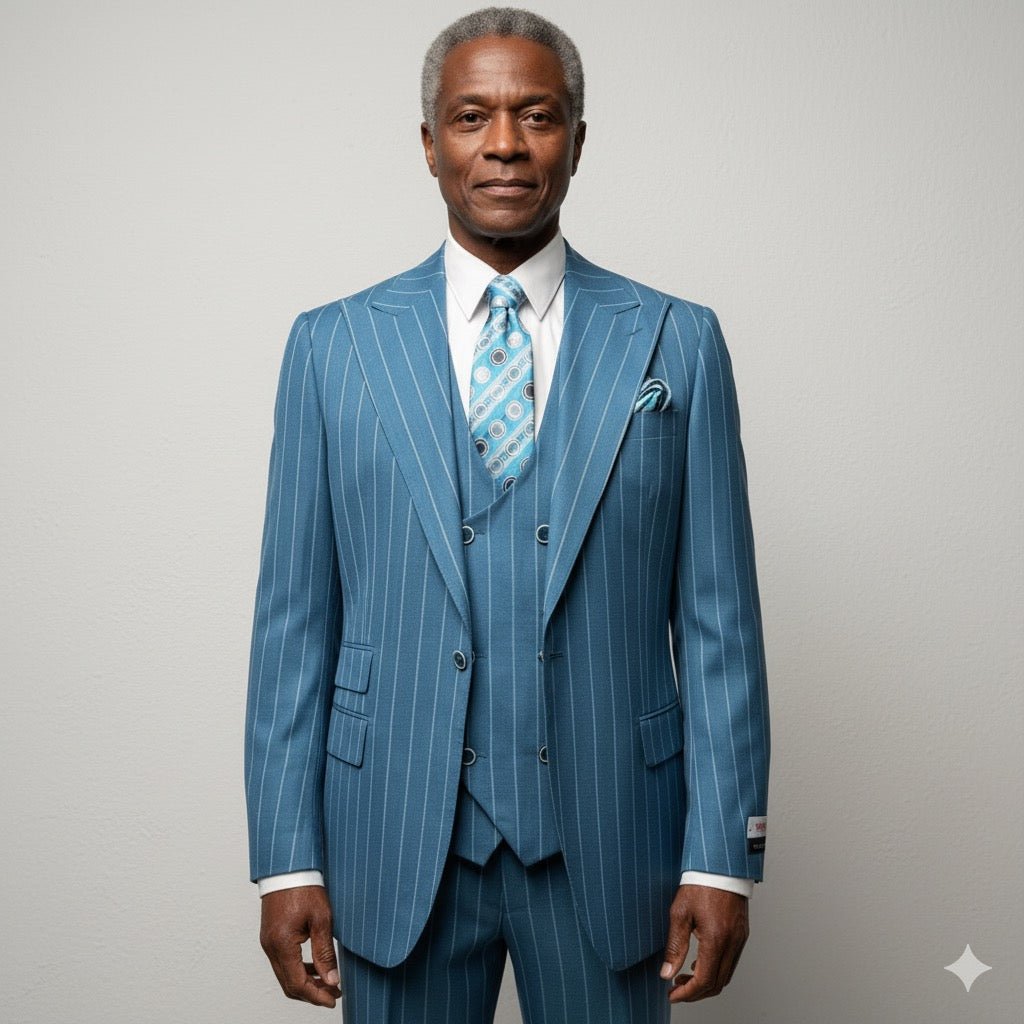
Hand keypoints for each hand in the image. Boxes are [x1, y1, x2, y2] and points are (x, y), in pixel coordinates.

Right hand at [260, 885, 341, 1007]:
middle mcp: (270, 947)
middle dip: (312, 993)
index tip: (334, 1000)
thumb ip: (325, 952)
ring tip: (328, 982)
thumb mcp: (321, 918)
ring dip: (305, 983)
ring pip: (285, 975)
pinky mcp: (270, 937)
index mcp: (282, 944)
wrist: (287, 866)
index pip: (297, 983)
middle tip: (334, 994)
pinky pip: (282, 963)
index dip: (316, 996)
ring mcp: (268, 942)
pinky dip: (298, 970)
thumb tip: (332, 980)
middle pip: (289, 984)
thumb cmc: (304, 886)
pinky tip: (315, 967)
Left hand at [660, 884, 748, 1002]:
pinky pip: (731, 962)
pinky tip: (700, 963)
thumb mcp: (680, 913)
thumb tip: (667, 972)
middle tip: (677, 990)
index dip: (687, 993)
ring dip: (706, 983)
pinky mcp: (742, 934)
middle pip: (717, 984)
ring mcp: (740, 939)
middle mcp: (732, 942)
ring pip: (726, 976)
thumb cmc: (700, 883)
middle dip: (696, 993)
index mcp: (717, 938)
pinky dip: (716, 970)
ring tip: (685, 978)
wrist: (721, 865)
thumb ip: (675, 946)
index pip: (704, 980)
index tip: (673, 995)